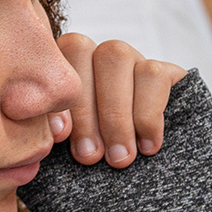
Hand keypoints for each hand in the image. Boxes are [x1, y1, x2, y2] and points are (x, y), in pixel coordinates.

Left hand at [55, 32, 183, 168]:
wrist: (141, 160)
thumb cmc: (94, 153)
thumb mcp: (70, 145)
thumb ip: (58, 132)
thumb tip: (57, 132)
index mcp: (60, 62)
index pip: (50, 61)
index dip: (56, 96)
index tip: (60, 135)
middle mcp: (92, 51)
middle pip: (81, 51)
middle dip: (84, 110)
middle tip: (90, 156)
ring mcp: (128, 57)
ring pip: (117, 57)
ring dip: (115, 112)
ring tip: (120, 156)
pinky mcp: (162, 70)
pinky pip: (153, 75)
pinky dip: (147, 115)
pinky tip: (147, 146)